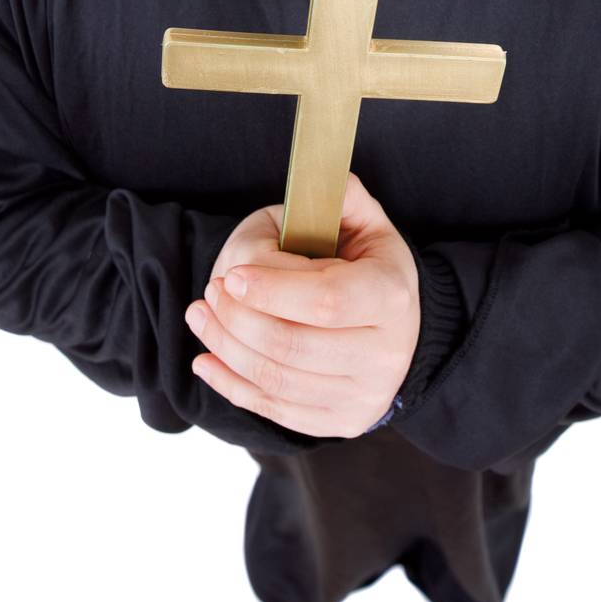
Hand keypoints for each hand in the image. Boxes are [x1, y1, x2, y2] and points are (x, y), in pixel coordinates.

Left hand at [185, 172, 420, 437]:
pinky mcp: (338, 422)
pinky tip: (206, 358)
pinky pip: (274, 409)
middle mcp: (384, 355)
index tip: (231, 275)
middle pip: (293, 345)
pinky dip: (231, 385)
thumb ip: (340, 197)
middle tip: (210, 291)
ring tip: (200, 315)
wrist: (400, 331)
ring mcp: (361, 396)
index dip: (273, 290)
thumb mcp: (367, 224)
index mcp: (391, 298)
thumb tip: (318, 180)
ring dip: (226, 346)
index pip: (327, 301)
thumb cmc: (370, 268)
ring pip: (277, 379)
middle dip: (238, 318)